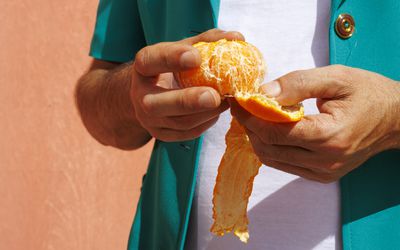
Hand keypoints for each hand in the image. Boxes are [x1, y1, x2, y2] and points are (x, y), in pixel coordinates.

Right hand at [131, 29, 243, 141]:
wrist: (153, 93)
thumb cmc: (173, 68)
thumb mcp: (184, 50)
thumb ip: (207, 42)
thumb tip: (237, 38)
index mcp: (143, 68)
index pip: (150, 61)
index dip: (171, 59)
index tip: (196, 57)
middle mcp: (140, 96)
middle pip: (157, 104)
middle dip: (188, 101)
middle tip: (214, 96)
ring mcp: (149, 119)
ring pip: (178, 122)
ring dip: (206, 113)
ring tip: (225, 101)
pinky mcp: (162, 135)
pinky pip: (187, 133)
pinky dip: (206, 123)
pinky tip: (217, 112)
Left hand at [231, 65, 399, 182]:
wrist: (394, 119)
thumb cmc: (368, 93)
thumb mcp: (335, 78)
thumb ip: (297, 83)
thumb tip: (262, 93)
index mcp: (330, 135)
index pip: (276, 132)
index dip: (251, 116)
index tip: (237, 101)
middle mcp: (325, 160)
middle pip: (269, 148)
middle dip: (250, 127)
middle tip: (243, 107)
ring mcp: (323, 172)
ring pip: (272, 159)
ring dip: (257, 138)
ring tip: (254, 116)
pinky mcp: (321, 175)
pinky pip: (284, 164)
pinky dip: (271, 147)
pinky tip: (271, 130)